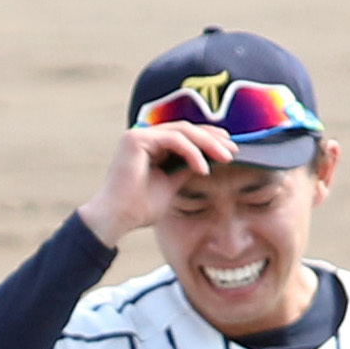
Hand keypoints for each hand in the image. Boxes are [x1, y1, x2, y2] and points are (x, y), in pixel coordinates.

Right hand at [77, 121, 241, 244]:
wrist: (115, 220)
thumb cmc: (138, 208)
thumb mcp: (171, 184)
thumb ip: (186, 168)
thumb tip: (209, 158)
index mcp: (149, 145)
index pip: (185, 135)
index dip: (209, 140)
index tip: (230, 151)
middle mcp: (143, 136)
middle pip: (187, 129)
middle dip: (213, 139)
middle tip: (234, 151)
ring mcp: (138, 135)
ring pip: (183, 131)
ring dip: (208, 144)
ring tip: (225, 158)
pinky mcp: (136, 139)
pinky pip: (174, 140)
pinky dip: (192, 153)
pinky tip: (203, 169)